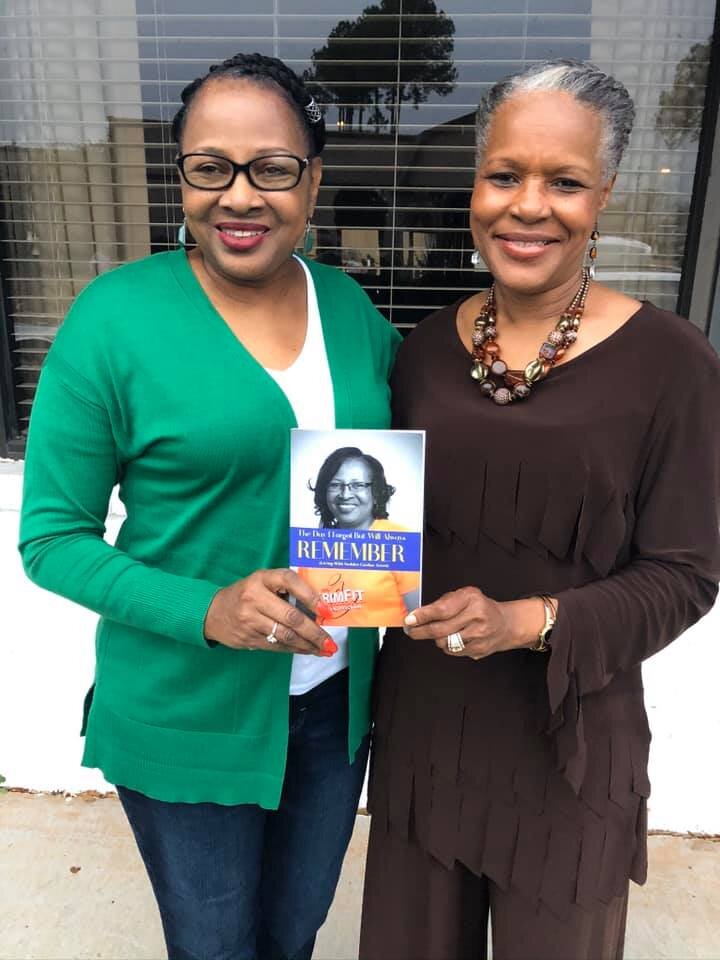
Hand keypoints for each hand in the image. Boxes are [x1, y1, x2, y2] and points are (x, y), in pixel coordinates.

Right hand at [204, 568, 336, 655]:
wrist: (212, 612)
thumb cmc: (246, 593)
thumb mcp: (262, 582)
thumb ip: (286, 588)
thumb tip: (319, 607)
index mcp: (261, 579)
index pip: (289, 581)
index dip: (310, 596)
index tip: (326, 610)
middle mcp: (254, 598)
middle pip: (291, 617)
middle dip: (314, 632)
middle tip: (330, 641)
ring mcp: (249, 620)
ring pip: (285, 635)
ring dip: (307, 645)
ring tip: (324, 649)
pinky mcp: (248, 638)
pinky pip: (276, 646)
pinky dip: (295, 649)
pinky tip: (307, 650)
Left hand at [403, 587, 544, 659]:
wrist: (505, 624)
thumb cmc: (478, 607)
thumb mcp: (462, 596)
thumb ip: (441, 604)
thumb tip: (417, 615)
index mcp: (471, 598)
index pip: (441, 609)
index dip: (423, 616)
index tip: (410, 619)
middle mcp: (477, 616)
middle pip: (441, 629)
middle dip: (421, 631)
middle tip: (411, 631)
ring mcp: (479, 635)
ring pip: (445, 643)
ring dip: (436, 639)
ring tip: (440, 632)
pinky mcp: (479, 649)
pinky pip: (453, 651)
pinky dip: (447, 646)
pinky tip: (453, 638)